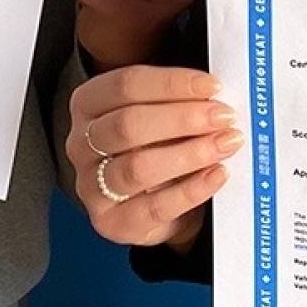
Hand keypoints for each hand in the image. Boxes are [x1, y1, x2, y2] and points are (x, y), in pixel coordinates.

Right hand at [67, 65, 237, 248]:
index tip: (212, 86)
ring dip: (190, 153)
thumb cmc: (156, 145)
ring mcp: (91, 186)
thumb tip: (215, 94)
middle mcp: (81, 143)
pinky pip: (155, 207)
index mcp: (88, 104)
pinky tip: (217, 174)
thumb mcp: (159, 113)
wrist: (153, 201)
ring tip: (225, 144)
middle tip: (223, 117)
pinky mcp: (112, 222)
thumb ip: (178, 99)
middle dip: (183, 118)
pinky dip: (191, 190)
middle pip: (128, 124)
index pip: (125, 85)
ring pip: (138, 168)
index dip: (171, 83)